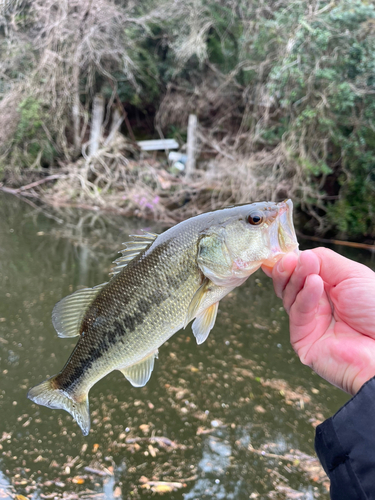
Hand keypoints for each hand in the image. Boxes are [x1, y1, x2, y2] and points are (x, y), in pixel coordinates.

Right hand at [262, 248, 374, 394]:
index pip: (301, 272)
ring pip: (289, 296)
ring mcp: (309, 323)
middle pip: (289, 284)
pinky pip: (298, 313)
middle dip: (287, 269)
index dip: (292, 262)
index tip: (287, 252)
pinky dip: (305, 296)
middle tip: (288, 258)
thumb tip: (298, 254)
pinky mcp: (302, 340)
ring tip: (306, 266)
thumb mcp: (352, 275)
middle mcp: (318, 305)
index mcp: (330, 289)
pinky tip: (314, 283)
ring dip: (296, 278)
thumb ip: (323, 260)